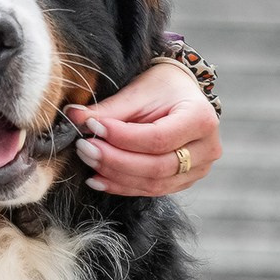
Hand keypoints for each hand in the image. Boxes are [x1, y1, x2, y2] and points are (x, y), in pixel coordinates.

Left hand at [65, 62, 220, 195]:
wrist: (180, 96)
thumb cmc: (161, 89)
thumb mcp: (137, 91)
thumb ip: (108, 109)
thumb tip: (72, 116)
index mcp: (201, 119)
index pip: (157, 138)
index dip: (122, 138)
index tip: (93, 128)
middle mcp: (207, 148)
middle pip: (156, 166)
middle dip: (115, 160)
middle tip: (84, 148)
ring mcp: (199, 170)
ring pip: (153, 184)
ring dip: (115, 176)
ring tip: (88, 160)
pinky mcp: (184, 182)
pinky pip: (151, 190)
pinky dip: (122, 186)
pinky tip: (98, 178)